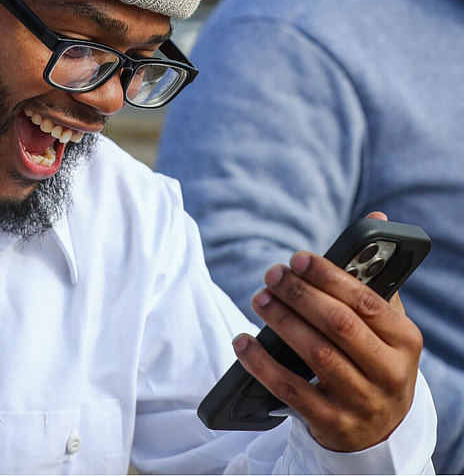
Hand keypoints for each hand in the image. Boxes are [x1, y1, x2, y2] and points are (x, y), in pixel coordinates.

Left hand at [232, 212, 422, 450]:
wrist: (379, 430)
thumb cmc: (373, 360)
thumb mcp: (385, 325)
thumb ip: (375, 278)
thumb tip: (377, 217)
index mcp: (405, 340)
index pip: (366, 301)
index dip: (330, 277)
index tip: (298, 259)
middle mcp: (389, 372)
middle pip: (339, 326)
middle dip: (300, 295)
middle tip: (271, 275)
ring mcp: (362, 402)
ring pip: (317, 356)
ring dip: (282, 323)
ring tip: (259, 299)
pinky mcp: (333, 424)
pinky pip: (291, 391)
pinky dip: (262, 365)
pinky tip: (243, 343)